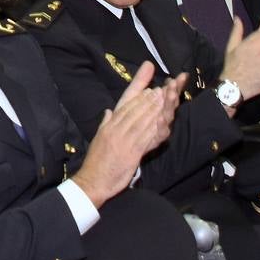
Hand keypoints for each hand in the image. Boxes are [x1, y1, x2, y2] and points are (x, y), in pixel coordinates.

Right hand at [70, 62, 172, 206]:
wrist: (93, 180)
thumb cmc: (97, 161)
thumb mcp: (99, 138)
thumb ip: (106, 124)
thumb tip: (110, 112)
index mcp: (110, 125)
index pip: (125, 103)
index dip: (138, 91)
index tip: (148, 79)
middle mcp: (115, 128)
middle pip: (136, 109)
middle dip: (151, 97)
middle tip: (164, 86)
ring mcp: (124, 140)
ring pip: (142, 120)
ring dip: (155, 108)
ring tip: (167, 96)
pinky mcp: (131, 152)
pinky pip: (145, 138)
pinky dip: (155, 128)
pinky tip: (164, 121)